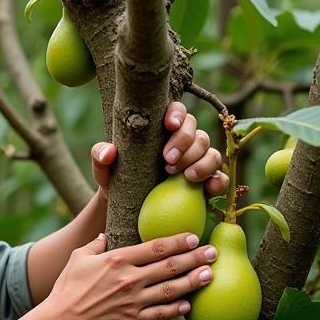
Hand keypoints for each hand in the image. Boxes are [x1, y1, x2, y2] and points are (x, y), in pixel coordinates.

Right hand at [46, 231, 217, 319]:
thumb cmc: (67, 289)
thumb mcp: (78, 259)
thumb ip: (94, 245)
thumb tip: (104, 237)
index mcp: (117, 259)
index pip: (155, 247)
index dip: (177, 242)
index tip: (193, 238)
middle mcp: (129, 279)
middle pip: (170, 266)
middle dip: (194, 258)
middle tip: (214, 252)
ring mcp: (134, 301)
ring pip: (171, 289)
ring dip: (193, 281)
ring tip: (210, 275)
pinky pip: (161, 314)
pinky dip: (177, 309)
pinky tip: (189, 304)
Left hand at [89, 101, 228, 199]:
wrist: (126, 208)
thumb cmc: (116, 180)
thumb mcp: (103, 170)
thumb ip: (99, 157)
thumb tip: (110, 151)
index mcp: (161, 129)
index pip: (177, 110)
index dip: (178, 113)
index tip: (169, 125)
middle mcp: (183, 141)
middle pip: (196, 131)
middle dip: (185, 143)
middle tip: (167, 161)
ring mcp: (196, 161)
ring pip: (211, 151)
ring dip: (201, 162)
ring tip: (184, 176)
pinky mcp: (204, 183)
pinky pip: (220, 178)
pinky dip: (217, 181)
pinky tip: (206, 188)